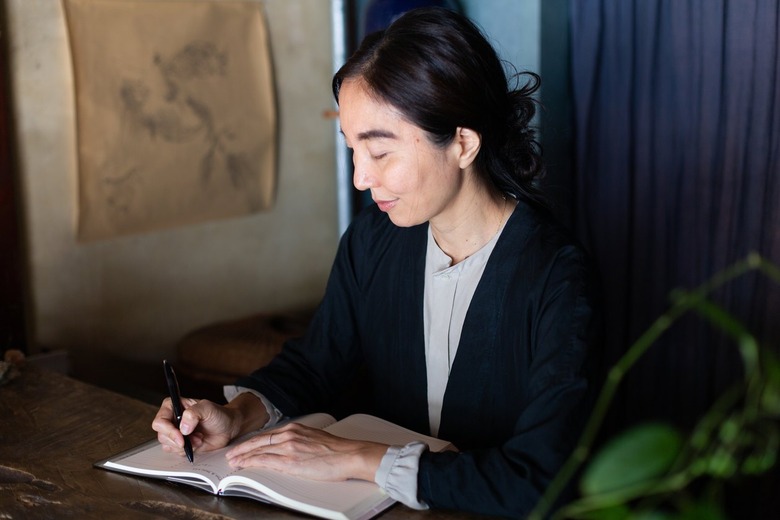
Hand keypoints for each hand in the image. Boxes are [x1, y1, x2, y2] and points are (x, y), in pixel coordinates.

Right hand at [152, 397, 238, 455]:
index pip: (160, 420)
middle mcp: (172, 419)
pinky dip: (187, 450)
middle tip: (195, 438)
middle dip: (178, 440)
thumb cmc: (218, 414)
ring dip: (184, 445)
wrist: (228, 427)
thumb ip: (194, 413)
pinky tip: (198, 443)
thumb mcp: (208, 408)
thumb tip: (183, 427)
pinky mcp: (181, 444)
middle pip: (162, 435)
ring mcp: (176, 432)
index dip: (168, 430)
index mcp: (174, 406)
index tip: (181, 436)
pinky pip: (176, 452)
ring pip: (167, 445)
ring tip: (199, 438)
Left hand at [225, 421, 387, 481]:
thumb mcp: (314, 438)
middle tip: (231, 454)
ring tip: (233, 462)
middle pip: (259, 441)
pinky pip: (265, 461)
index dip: (253, 442)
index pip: (268, 435)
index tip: (244, 446)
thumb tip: (291, 449)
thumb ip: (300, 440)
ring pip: (258, 450)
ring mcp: (289, 447)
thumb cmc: (337, 450)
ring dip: (243, 456)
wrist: (349, 455)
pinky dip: (252, 462)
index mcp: (296, 428)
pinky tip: (244, 465)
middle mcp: (290, 435)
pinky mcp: (291, 461)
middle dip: (242, 448)